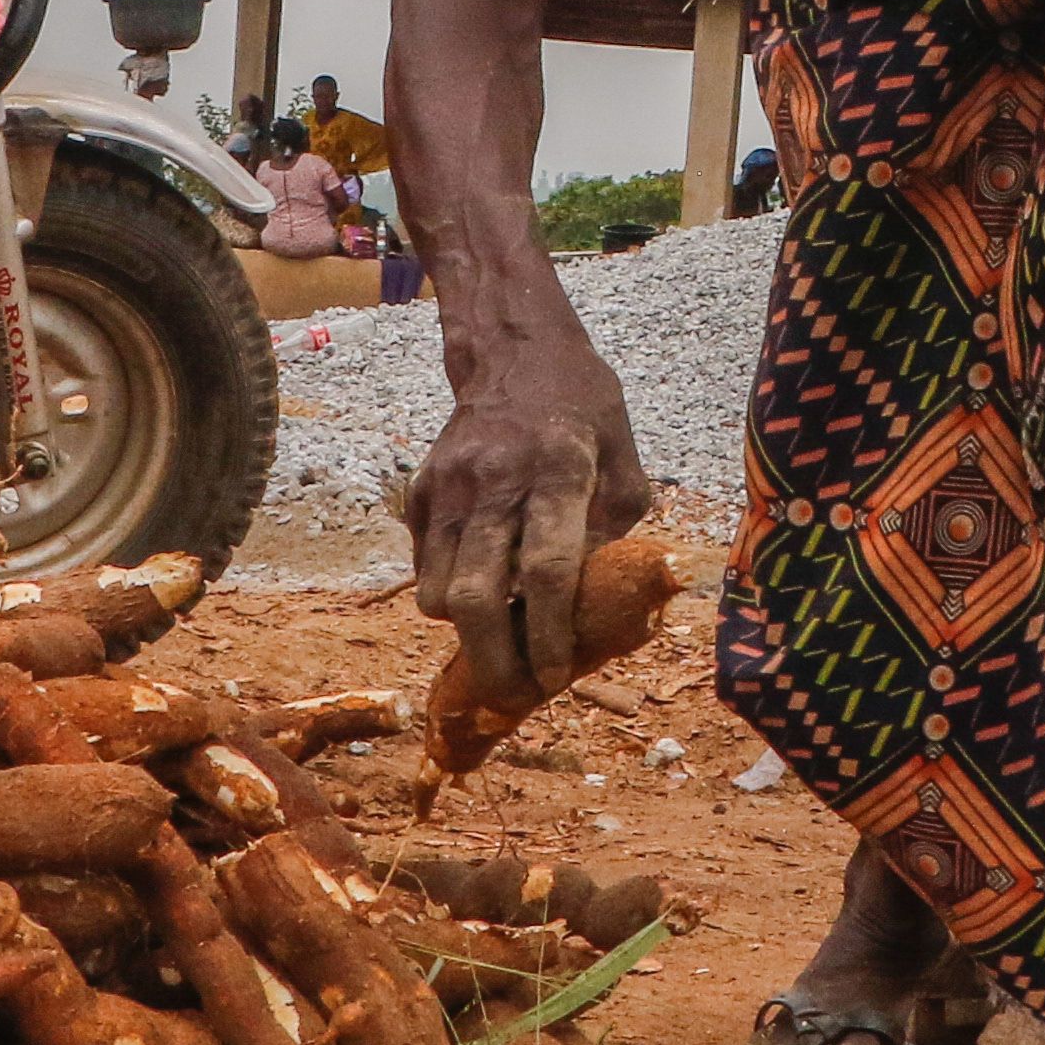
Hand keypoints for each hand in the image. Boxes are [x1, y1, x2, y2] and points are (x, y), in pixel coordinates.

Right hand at [409, 293, 652, 709]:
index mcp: (560, 470)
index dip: (549, 635)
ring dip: (467, 634)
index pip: (547, 571)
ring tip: (500, 641)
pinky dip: (448, 596)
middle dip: (493, 660)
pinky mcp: (420, 492)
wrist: (512, 350)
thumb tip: (591, 609)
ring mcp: (449, 486)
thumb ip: (612, 534)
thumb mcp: (624, 460)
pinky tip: (482, 590)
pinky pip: (423, 569)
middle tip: (512, 693)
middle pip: (477, 595)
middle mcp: (496, 480)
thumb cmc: (584, 409)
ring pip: (437, 592)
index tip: (556, 677)